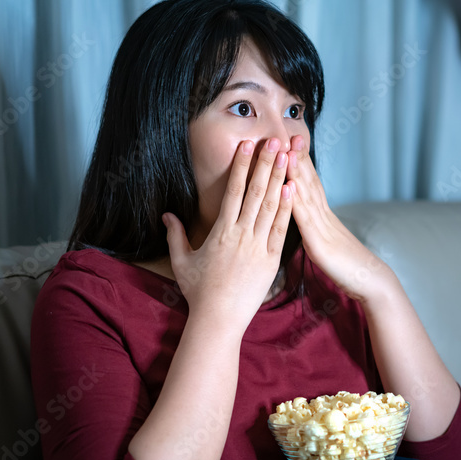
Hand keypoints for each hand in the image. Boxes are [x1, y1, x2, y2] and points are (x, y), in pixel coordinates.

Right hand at [162, 138, 291, 332]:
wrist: (218, 318)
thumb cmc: (198, 291)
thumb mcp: (182, 261)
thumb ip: (175, 235)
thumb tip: (167, 214)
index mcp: (220, 230)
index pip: (233, 191)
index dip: (241, 166)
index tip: (247, 146)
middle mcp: (240, 234)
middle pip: (256, 191)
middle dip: (265, 164)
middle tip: (274, 140)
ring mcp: (258, 246)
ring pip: (271, 206)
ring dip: (280, 178)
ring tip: (288, 156)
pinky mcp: (271, 260)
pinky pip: (281, 229)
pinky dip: (287, 208)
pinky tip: (294, 189)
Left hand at [285, 135, 392, 302]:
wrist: (370, 282)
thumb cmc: (349, 268)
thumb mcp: (328, 245)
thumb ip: (317, 232)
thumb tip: (306, 226)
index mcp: (324, 218)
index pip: (311, 185)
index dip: (302, 163)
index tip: (293, 142)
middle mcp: (324, 218)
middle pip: (310, 182)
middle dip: (299, 158)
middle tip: (290, 133)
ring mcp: (322, 229)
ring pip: (307, 195)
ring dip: (296, 172)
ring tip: (286, 149)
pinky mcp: (319, 244)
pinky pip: (305, 220)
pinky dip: (296, 201)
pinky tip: (289, 186)